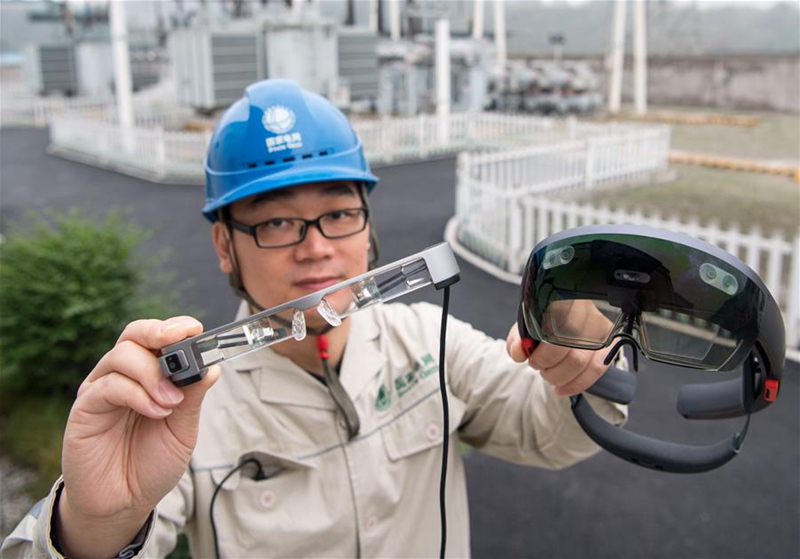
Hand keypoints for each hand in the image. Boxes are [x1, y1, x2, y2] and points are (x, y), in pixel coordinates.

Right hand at [57, 317, 218, 558]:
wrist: (124, 503)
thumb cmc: (151, 463)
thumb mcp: (183, 429)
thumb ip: (193, 396)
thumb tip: (211, 366)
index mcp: (148, 375)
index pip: (157, 337)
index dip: (176, 327)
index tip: (195, 330)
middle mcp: (123, 376)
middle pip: (135, 334)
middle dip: (159, 332)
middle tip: (180, 342)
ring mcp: (101, 389)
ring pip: (122, 355)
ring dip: (153, 374)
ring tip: (171, 402)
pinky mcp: (85, 409)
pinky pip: (109, 386)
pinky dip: (137, 394)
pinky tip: (156, 412)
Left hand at [507, 300, 612, 395]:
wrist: (565, 313)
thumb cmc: (545, 320)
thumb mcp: (526, 324)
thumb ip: (517, 338)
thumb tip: (519, 352)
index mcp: (565, 302)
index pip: (558, 333)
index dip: (544, 354)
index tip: (533, 359)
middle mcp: (587, 313)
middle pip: (571, 353)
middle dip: (550, 369)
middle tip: (539, 367)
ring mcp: (601, 328)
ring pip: (582, 363)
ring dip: (560, 377)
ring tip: (549, 374)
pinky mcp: (609, 343)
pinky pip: (596, 370)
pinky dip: (576, 384)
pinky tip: (561, 389)